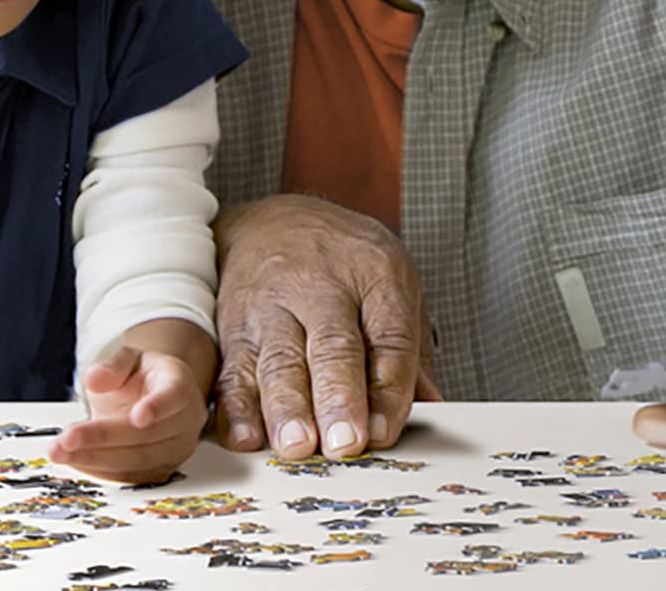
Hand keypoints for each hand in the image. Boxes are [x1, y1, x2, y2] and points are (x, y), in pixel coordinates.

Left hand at [50, 344, 208, 483]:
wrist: (153, 397)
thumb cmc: (142, 378)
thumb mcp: (128, 360)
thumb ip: (113, 366)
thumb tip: (94, 378)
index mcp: (179, 385)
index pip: (173, 397)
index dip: (157, 407)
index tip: (137, 417)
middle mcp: (185, 421)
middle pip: (147, 435)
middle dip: (103, 438)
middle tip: (68, 438)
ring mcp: (175, 449)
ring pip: (137, 460)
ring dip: (95, 458)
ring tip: (61, 452)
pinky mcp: (161, 470)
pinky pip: (130, 476)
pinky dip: (99, 470)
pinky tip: (74, 460)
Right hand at [212, 195, 440, 459]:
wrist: (270, 221)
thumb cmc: (344, 264)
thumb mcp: (391, 284)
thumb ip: (409, 352)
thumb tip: (432, 410)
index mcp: (376, 274)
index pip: (389, 336)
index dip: (387, 388)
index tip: (384, 433)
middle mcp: (323, 286)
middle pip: (333, 347)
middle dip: (337, 397)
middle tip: (345, 442)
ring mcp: (273, 305)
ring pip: (279, 360)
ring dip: (287, 408)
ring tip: (295, 445)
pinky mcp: (234, 327)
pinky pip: (233, 369)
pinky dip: (236, 407)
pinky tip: (246, 437)